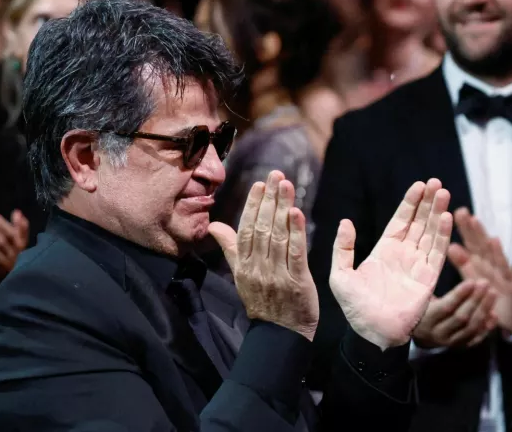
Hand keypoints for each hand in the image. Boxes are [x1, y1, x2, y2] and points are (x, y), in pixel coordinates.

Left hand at [0, 209, 28, 279]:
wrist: (9, 281)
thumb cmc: (9, 253)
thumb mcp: (14, 240)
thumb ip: (17, 227)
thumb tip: (17, 212)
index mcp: (21, 245)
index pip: (18, 232)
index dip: (6, 223)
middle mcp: (16, 255)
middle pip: (4, 240)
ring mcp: (6, 265)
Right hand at [210, 171, 318, 340]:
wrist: (280, 336)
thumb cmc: (262, 302)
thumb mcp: (241, 276)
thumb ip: (230, 249)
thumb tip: (214, 225)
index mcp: (243, 266)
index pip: (246, 230)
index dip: (252, 206)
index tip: (259, 184)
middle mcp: (258, 268)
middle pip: (262, 228)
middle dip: (269, 199)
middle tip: (276, 175)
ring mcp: (277, 276)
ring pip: (278, 237)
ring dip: (283, 208)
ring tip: (287, 185)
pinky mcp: (297, 283)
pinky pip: (295, 254)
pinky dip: (296, 233)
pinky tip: (298, 213)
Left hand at [330, 179, 452, 350]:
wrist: (372, 333)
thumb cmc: (355, 308)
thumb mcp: (340, 275)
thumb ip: (342, 248)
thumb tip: (346, 222)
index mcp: (384, 250)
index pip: (401, 220)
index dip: (410, 203)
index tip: (419, 185)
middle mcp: (404, 254)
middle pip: (419, 222)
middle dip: (428, 202)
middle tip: (435, 182)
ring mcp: (418, 265)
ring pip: (430, 233)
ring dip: (437, 213)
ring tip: (443, 193)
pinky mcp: (428, 278)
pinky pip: (437, 253)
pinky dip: (443, 235)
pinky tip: (446, 218)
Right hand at [412, 278, 497, 348]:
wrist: (417, 329)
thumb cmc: (418, 304)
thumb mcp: (418, 294)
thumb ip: (426, 281)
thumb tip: (436, 261)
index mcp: (426, 320)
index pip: (446, 308)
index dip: (460, 295)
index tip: (472, 282)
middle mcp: (438, 334)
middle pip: (461, 318)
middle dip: (476, 299)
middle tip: (486, 283)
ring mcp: (449, 342)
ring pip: (470, 328)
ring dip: (484, 310)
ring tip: (493, 293)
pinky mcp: (459, 345)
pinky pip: (475, 338)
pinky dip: (486, 327)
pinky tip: (494, 314)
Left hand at [448, 208, 511, 336]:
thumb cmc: (492, 298)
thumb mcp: (475, 280)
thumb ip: (464, 264)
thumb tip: (448, 246)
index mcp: (479, 265)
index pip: (469, 244)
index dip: (461, 230)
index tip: (450, 215)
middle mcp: (490, 265)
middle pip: (478, 244)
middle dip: (469, 228)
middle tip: (460, 211)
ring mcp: (501, 273)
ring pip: (489, 252)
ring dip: (482, 236)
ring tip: (474, 220)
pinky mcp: (511, 283)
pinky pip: (503, 267)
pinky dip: (498, 254)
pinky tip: (494, 240)